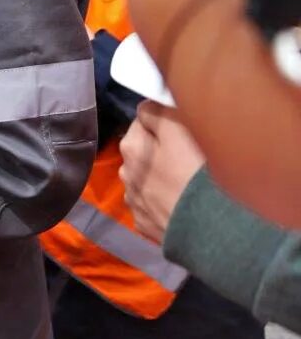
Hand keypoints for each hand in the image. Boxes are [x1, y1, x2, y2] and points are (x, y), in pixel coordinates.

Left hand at [119, 101, 206, 242]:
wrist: (213, 233)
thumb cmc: (199, 173)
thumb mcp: (182, 130)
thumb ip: (159, 112)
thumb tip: (148, 105)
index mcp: (131, 145)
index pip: (145, 117)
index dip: (166, 119)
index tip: (185, 126)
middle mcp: (125, 171)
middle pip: (144, 148)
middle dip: (161, 147)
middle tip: (191, 154)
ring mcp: (134, 201)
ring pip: (147, 177)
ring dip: (160, 175)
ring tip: (189, 183)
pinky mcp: (145, 225)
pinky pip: (153, 204)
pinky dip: (163, 201)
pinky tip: (183, 205)